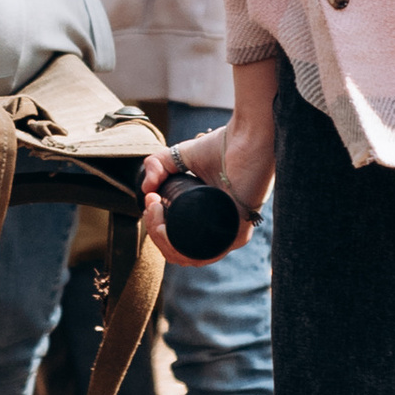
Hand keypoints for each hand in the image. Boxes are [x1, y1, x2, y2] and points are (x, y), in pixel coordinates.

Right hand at [139, 60, 277, 257]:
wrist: (248, 136)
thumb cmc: (222, 145)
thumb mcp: (180, 156)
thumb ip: (157, 165)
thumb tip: (146, 190)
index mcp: (209, 221)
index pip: (178, 242)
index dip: (156, 228)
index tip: (150, 201)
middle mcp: (221, 232)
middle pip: (178, 253)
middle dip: (154, 232)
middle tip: (151, 203)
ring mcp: (230, 236)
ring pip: (186, 257)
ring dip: (160, 238)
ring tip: (155, 209)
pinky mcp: (237, 234)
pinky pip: (201, 254)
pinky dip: (175, 244)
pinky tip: (164, 224)